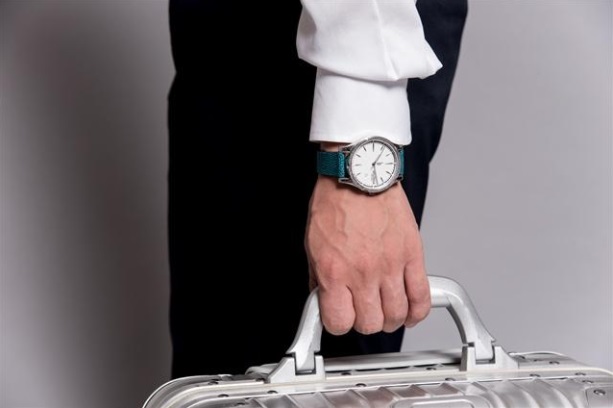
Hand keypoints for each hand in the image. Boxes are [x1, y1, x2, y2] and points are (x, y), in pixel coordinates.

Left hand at [305, 176, 429, 334]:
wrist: (359, 174)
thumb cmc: (335, 203)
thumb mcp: (312, 245)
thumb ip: (318, 278)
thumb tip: (323, 301)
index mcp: (334, 271)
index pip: (339, 322)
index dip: (338, 323)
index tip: (340, 316)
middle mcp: (363, 272)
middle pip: (370, 324)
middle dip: (364, 323)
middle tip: (362, 311)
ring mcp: (390, 265)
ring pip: (396, 315)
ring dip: (389, 319)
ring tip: (384, 310)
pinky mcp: (412, 255)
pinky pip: (422, 297)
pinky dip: (417, 312)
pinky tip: (409, 312)